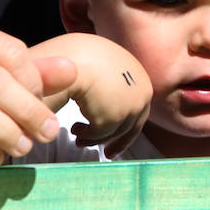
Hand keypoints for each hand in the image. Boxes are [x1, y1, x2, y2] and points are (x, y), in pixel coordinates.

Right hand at [31, 33, 151, 156]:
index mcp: (136, 71)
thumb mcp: (94, 62)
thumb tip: (98, 99)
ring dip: (95, 138)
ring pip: (115, 131)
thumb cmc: (71, 56)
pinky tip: (73, 131)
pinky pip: (100, 135)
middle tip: (107, 153)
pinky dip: (87, 136)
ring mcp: (132, 103)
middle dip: (120, 140)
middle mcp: (141, 87)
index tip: (113, 133)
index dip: (125, 119)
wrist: (68, 57)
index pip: (137, 101)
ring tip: (76, 138)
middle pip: (135, 121)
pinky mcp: (117, 117)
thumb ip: (103, 79)